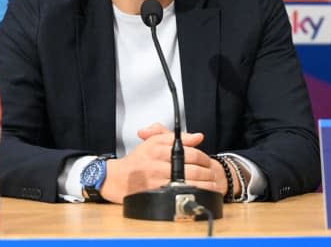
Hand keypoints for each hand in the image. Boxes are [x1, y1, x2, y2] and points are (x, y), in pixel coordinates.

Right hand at [99, 123, 223, 203]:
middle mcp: (157, 163)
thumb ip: (176, 137)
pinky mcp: (155, 193)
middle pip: (191, 168)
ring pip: (187, 182)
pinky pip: (178, 193)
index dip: (203, 157)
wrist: (117, 178)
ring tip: (212, 185)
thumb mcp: (154, 142)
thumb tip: (198, 137)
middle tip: (212, 174)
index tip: (208, 161)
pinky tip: (199, 194)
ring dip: (204, 185)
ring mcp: (156, 179)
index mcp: (158, 148)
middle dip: (207, 173)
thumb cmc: (137, 160)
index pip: (189, 152)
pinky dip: (191, 193)